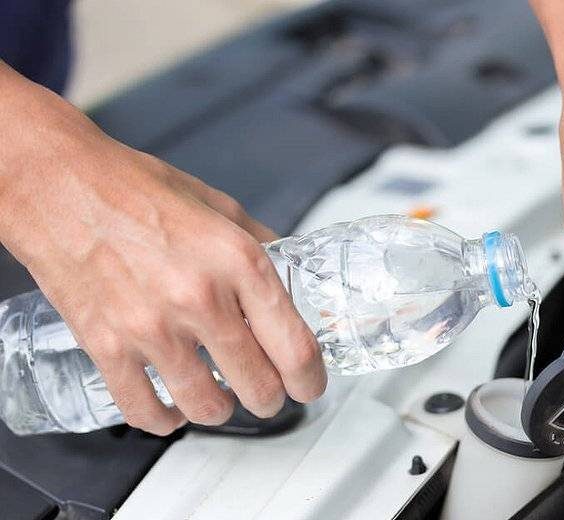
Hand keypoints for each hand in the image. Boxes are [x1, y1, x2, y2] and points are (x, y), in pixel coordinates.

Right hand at [0, 63, 325, 434]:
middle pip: (258, 386)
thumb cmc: (136, 190)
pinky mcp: (106, 346)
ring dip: (222, 412)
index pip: (295, 347)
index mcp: (238, 261)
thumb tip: (288, 272)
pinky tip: (172, 411)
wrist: (60, 185)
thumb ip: (259, 243)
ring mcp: (151, 328)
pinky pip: (144, 410)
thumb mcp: (218, 206)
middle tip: (268, 392)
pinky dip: (164, 420)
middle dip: (271, 398)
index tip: (309, 385)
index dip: (310, 379)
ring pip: (207, 407)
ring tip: (223, 401)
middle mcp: (200, 299)